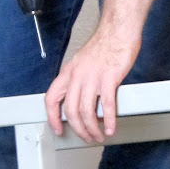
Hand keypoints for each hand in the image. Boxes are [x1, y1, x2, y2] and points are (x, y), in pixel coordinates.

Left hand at [45, 23, 140, 142]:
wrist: (118, 31)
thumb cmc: (105, 46)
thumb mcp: (83, 64)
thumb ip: (78, 81)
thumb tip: (80, 100)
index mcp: (68, 72)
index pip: (52, 99)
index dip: (52, 118)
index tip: (58, 129)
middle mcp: (77, 75)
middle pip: (71, 110)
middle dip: (78, 129)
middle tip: (86, 137)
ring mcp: (92, 77)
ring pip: (87, 111)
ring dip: (93, 128)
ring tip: (99, 135)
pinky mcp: (109, 78)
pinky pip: (107, 105)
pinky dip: (109, 120)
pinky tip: (111, 127)